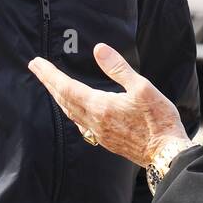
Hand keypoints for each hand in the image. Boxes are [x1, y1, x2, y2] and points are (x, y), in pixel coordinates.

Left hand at [28, 43, 189, 167]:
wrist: (166, 153)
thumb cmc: (158, 120)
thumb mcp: (142, 87)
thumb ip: (118, 69)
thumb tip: (99, 50)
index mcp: (100, 107)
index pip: (67, 87)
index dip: (50, 74)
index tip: (37, 63)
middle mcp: (94, 122)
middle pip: (64, 100)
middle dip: (49, 83)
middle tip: (36, 68)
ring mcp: (99, 133)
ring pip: (71, 113)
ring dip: (58, 97)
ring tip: (51, 85)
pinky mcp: (107, 140)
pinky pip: (80, 123)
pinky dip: (71, 111)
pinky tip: (74, 109)